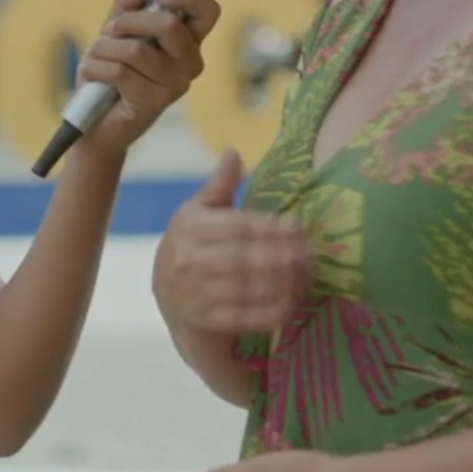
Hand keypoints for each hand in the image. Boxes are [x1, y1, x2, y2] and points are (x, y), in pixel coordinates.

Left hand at [76, 0, 218, 154]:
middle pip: (169, 24)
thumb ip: (127, 7)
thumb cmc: (109, 75)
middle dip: (129, 21)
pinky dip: (95, 68)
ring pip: (136, 49)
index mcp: (187, 42)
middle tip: (110, 31)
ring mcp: (175, 86)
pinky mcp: (153, 104)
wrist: (94, 123)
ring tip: (95, 57)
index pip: (208, 12)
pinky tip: (91, 74)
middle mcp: (189, 64)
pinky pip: (119, 72)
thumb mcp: (116, 33)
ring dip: (104, 48)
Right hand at [154, 149, 307, 334]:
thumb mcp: (197, 211)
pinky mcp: (203, 320)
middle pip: (240, 258)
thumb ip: (219, 185)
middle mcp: (186, 259)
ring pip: (242, 288)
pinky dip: (266, 312)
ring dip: (277, 284)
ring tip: (303, 277)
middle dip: (278, 256)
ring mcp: (193, 293)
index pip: (235, 226)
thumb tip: (233, 151)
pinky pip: (239, 317)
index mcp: (189, 227)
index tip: (297, 227)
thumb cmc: (190, 245)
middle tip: (307, 255)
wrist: (165, 294)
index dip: (269, 227)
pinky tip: (288, 303)